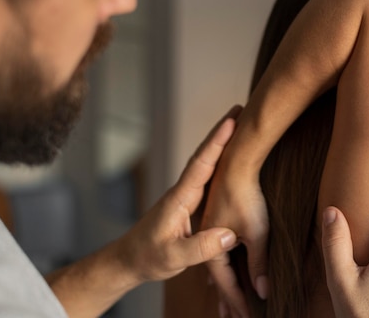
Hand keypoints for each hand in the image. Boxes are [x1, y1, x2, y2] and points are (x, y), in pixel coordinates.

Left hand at [116, 106, 241, 284]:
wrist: (129, 260)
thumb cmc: (147, 258)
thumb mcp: (174, 257)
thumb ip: (200, 247)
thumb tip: (230, 235)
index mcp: (179, 199)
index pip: (201, 165)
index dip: (216, 142)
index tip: (232, 121)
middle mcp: (183, 192)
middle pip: (205, 156)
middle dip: (221, 133)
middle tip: (240, 109)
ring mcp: (186, 197)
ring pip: (206, 165)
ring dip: (221, 144)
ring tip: (239, 125)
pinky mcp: (188, 204)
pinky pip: (207, 177)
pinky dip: (218, 161)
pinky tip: (228, 157)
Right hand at [200, 142, 269, 316]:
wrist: (235, 163)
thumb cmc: (246, 197)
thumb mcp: (257, 233)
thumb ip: (259, 262)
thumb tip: (263, 290)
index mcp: (213, 249)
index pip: (227, 285)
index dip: (238, 304)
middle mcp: (205, 242)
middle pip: (219, 279)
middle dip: (229, 299)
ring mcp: (207, 231)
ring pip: (218, 265)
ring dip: (226, 284)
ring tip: (228, 303)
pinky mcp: (214, 220)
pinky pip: (218, 251)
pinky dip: (224, 265)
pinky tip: (225, 267)